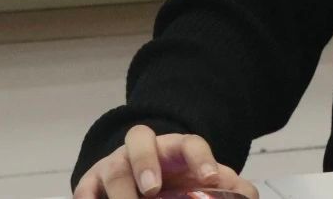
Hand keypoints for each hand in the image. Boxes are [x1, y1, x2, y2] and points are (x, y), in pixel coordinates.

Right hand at [72, 124, 258, 198]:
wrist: (143, 176)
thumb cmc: (178, 179)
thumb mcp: (203, 178)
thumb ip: (228, 186)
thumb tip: (248, 195)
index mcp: (177, 147)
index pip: (191, 143)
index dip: (202, 159)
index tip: (210, 179)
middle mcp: (144, 149)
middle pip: (140, 140)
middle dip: (145, 163)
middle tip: (152, 191)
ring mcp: (115, 164)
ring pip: (113, 168)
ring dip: (120, 191)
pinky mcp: (91, 182)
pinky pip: (84, 188)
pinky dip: (88, 198)